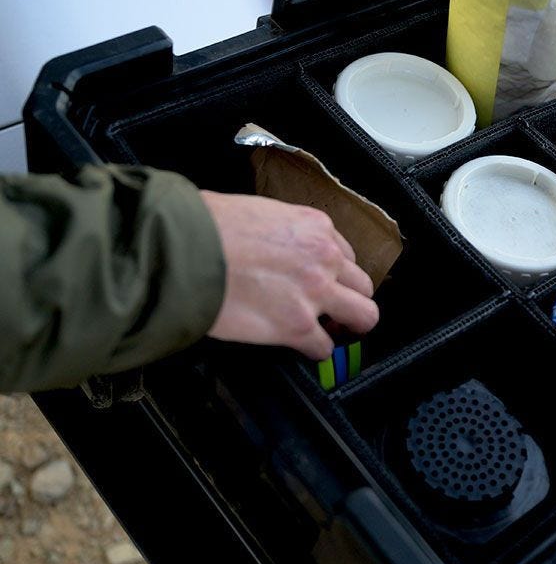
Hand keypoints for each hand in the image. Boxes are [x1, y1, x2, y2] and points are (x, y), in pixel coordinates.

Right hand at [200, 191, 378, 359]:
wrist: (182, 249)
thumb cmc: (206, 227)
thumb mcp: (258, 212)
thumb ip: (280, 233)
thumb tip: (274, 249)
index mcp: (315, 226)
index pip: (345, 255)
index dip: (335, 273)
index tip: (325, 283)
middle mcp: (324, 257)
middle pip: (363, 286)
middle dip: (351, 300)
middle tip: (337, 312)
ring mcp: (315, 292)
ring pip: (364, 316)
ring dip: (348, 327)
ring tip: (332, 333)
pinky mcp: (297, 325)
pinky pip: (324, 347)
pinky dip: (316, 351)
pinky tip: (303, 348)